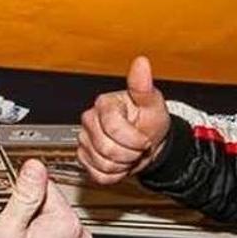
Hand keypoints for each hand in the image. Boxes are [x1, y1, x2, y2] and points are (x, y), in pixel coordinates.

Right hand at [0, 159, 91, 237]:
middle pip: (52, 204)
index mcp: (66, 222)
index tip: (14, 213)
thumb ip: (24, 196)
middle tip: (16, 236)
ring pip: (55, 222)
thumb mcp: (7, 230)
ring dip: (40, 229)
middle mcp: (80, 236)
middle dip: (33, 215)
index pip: (46, 186)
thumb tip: (35, 165)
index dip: (24, 198)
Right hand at [77, 57, 170, 184]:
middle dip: (129, 153)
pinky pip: (98, 174)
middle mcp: (90, 120)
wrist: (148, 143)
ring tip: (130, 153)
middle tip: (138, 147)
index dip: (133, 139)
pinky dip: (114, 174)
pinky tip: (121, 163)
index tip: (145, 137)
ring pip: (102, 163)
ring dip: (123, 164)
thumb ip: (143, 85)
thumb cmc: (149, 121)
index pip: (113, 128)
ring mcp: (85, 139)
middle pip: (106, 148)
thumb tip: (141, 62)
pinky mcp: (84, 157)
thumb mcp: (153, 103)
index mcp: (104, 104)